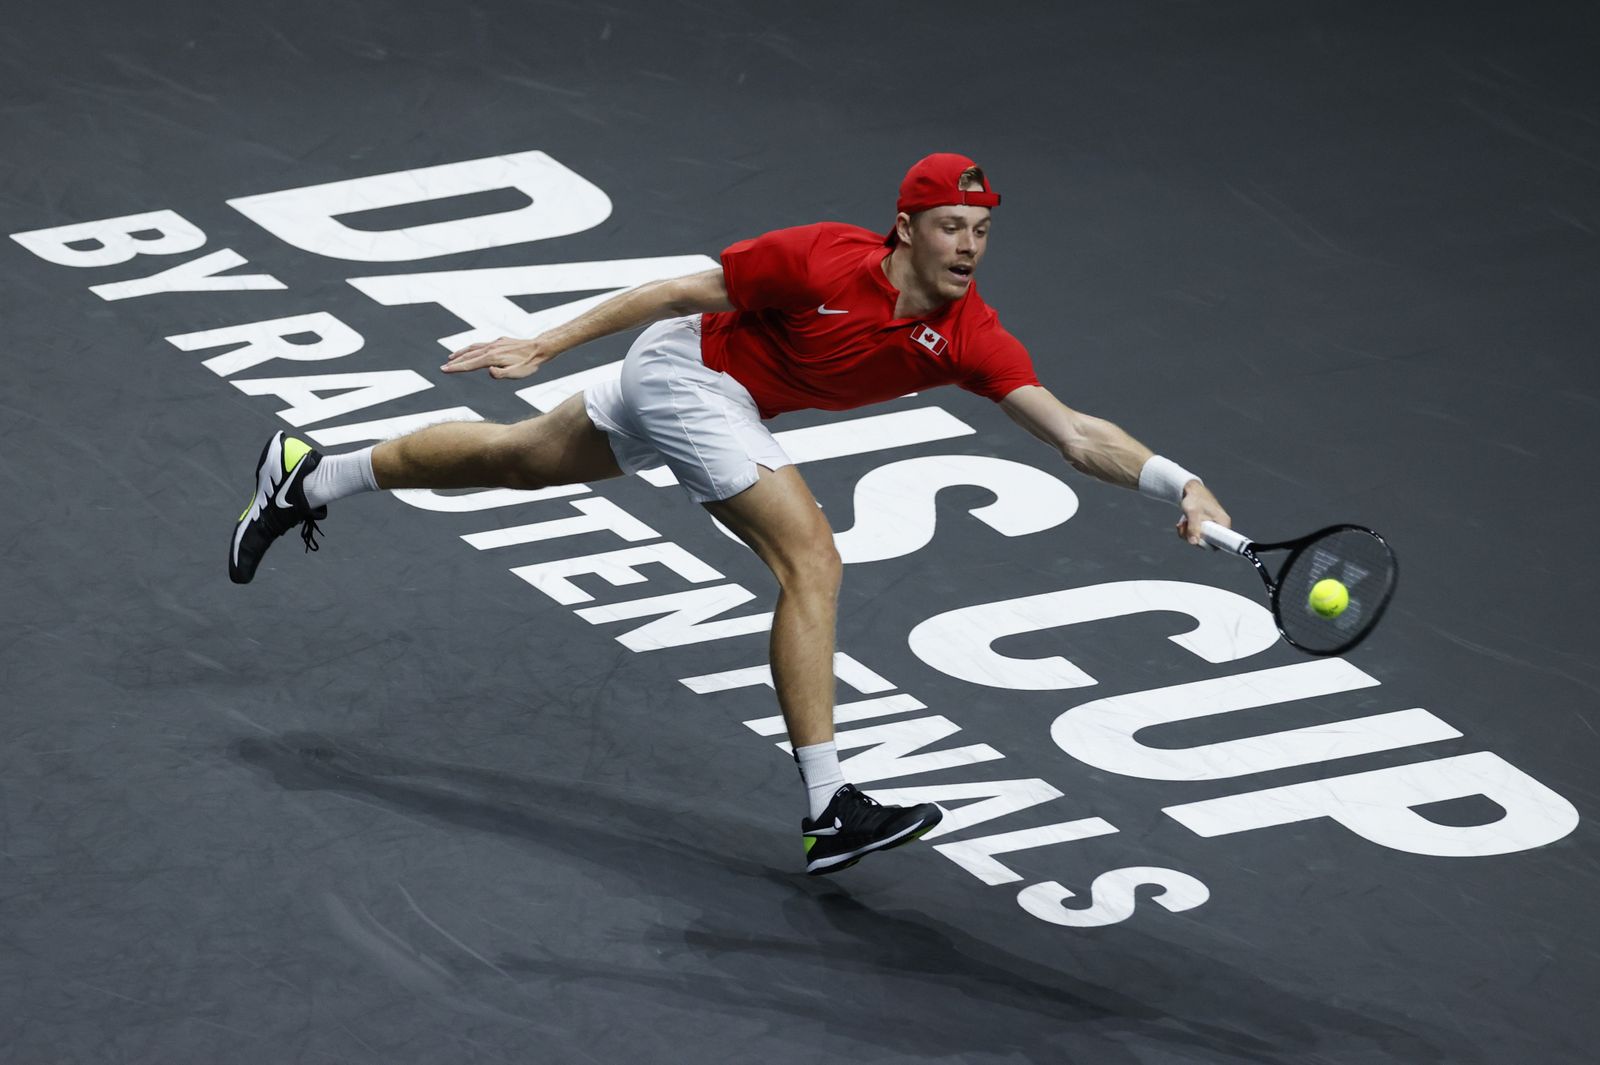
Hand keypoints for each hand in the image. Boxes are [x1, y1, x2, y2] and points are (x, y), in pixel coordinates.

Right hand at [441, 335, 555, 379]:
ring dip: (461, 353)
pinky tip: (471, 351)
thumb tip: (489, 372)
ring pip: (473, 348)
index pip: (470, 364)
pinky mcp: (499, 341)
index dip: (457, 368)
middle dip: (455, 362)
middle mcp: (491, 348)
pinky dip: (472, 348)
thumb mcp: (517, 374)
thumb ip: (501, 374)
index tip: (444, 370)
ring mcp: (495, 343)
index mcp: (492, 358)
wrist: (540, 348)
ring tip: (452, 358)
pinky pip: (481, 345)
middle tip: (443, 367)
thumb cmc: (529, 364)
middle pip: (468, 356)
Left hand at [1176, 481, 1229, 546]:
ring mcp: (1213, 526)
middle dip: (1193, 538)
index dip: (1208, 544)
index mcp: (1224, 522)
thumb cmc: (1194, 498)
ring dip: (1187, 534)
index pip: (1222, 543)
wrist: (1189, 489)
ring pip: (1200, 539)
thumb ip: (1193, 527)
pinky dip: (1187, 531)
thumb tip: (1194, 543)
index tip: (1196, 539)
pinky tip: (1182, 524)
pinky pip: (1196, 534)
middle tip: (1183, 529)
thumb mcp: (1192, 513)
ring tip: (1181, 524)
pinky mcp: (1205, 526)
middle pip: (1209, 543)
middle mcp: (1221, 526)